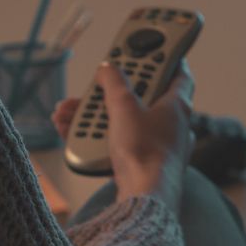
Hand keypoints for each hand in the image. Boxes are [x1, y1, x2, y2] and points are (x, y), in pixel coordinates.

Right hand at [52, 61, 195, 206]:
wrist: (144, 199)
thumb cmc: (144, 152)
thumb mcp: (123, 107)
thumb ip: (114, 83)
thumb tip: (108, 69)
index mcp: (177, 105)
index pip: (177, 71)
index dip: (163, 56)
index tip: (148, 46)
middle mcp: (172, 125)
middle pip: (141, 97)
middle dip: (110, 91)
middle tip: (94, 85)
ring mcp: (159, 146)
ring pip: (125, 121)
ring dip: (95, 115)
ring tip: (68, 112)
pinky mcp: (144, 165)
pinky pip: (119, 143)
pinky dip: (97, 137)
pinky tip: (72, 133)